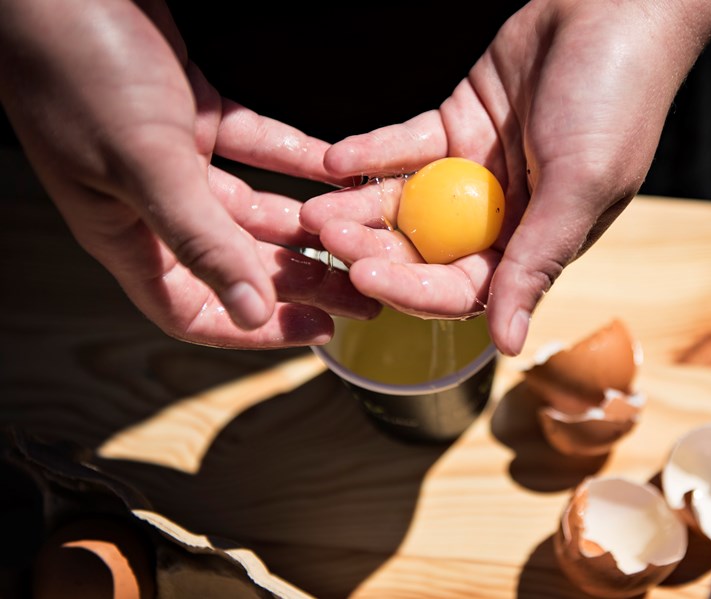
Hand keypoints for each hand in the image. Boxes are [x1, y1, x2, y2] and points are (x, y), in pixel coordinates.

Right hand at [0, 0, 377, 347]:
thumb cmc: (74, 64)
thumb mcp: (143, 161)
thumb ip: (199, 238)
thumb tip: (250, 314)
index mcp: (123, 231)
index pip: (193, 308)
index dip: (256, 327)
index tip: (318, 329)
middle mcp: (151, 202)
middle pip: (239, 260)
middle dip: (304, 279)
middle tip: (364, 288)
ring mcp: (173, 157)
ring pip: (255, 206)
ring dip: (309, 221)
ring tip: (363, 236)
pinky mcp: (193, 111)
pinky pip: (258, 146)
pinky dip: (296, 156)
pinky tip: (338, 171)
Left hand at [301, 0, 710, 355]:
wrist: (615, 11)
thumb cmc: (616, 102)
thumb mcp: (581, 187)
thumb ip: (537, 262)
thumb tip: (508, 344)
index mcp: (537, 242)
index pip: (466, 288)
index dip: (412, 288)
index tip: (364, 276)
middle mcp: (503, 216)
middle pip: (427, 250)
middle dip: (374, 249)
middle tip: (324, 237)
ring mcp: (475, 172)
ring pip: (408, 203)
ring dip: (362, 207)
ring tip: (315, 206)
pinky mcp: (457, 126)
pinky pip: (406, 148)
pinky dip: (373, 153)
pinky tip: (337, 159)